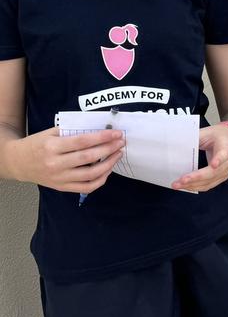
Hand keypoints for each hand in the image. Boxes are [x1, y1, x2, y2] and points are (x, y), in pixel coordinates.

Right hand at [5, 127, 122, 192]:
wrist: (18, 162)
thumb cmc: (37, 144)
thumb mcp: (50, 133)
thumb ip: (72, 131)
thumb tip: (99, 129)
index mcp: (52, 147)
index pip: (82, 141)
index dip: (102, 137)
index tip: (117, 133)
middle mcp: (56, 164)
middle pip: (89, 157)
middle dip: (109, 149)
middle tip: (121, 142)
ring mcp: (59, 178)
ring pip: (91, 174)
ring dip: (109, 164)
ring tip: (118, 154)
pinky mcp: (62, 187)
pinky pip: (87, 187)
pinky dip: (101, 180)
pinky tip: (108, 170)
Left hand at [172, 124, 227, 191]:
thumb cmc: (216, 135)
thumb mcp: (206, 132)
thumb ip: (193, 138)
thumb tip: (176, 145)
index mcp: (226, 147)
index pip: (224, 154)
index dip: (219, 160)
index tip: (213, 165)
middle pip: (213, 172)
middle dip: (196, 178)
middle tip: (181, 180)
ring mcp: (226, 171)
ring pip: (210, 181)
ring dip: (193, 185)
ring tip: (178, 185)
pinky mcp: (222, 177)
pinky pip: (209, 185)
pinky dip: (196, 186)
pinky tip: (186, 186)